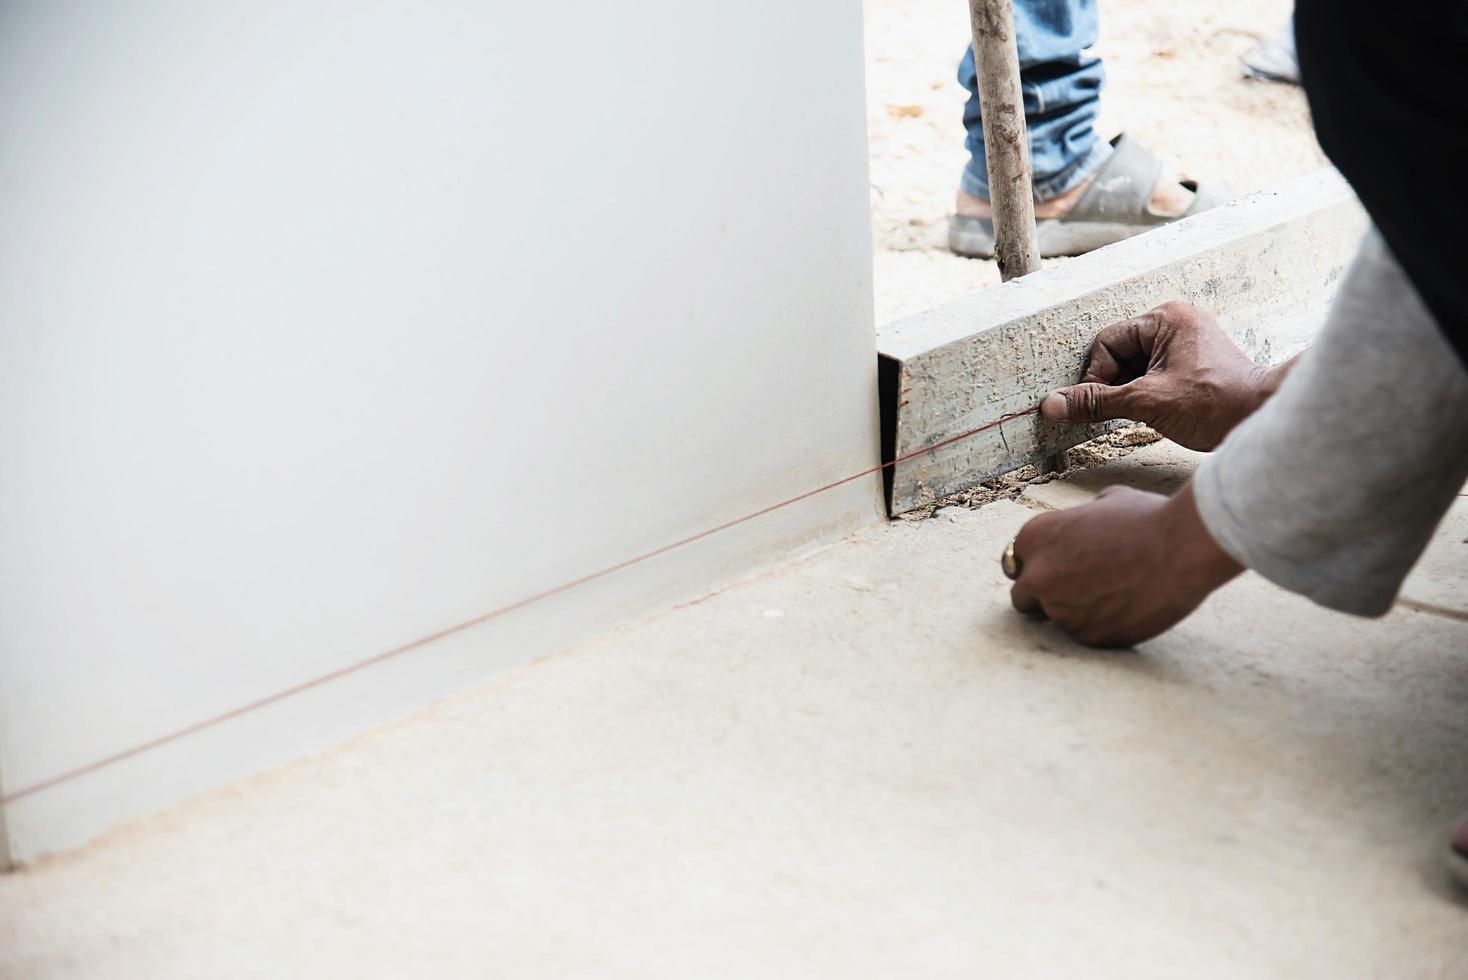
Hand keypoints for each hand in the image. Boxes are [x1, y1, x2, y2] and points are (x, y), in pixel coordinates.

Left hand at [1008, 481, 1240, 646]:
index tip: (1056, 569)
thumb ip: (1083, 517)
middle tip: (1076, 589)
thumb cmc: (1149, 519)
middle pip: (1023, 598)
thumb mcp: (1108, 501)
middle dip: (1044, 595)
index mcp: (1034, 537)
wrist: (1183, 550)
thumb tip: (1087, 519)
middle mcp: (1039, 576)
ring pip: (1056, 619)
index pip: (1016, 562)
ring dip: (1077, 611)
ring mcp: (1060, 610)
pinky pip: (1085, 634)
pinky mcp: (1086, 636)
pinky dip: (1101, 626)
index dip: (1038, 566)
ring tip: (1116, 592)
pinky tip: (1127, 607)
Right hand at [1039, 301, 1288, 450]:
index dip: (1097, 377)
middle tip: (1123, 409)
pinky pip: (1151, 373)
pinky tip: (1155, 410)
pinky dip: (1144, 393)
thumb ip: (1096, 402)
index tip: (1098, 405)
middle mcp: (1175, 322)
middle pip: (1119, 353)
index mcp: (1165, 318)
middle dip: (1114, 384)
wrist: (1263, 418)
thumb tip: (1052, 405)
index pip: (1107, 343)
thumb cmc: (1216, 404)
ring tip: (1146, 411)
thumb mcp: (1146, 402)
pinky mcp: (1191, 362)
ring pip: (1134, 366)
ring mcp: (1185, 342)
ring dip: (1129, 391)